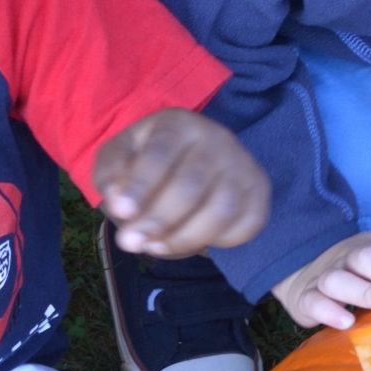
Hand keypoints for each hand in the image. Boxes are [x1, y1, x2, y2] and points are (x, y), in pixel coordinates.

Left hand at [94, 109, 269, 257]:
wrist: (193, 162)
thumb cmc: (147, 161)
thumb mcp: (120, 158)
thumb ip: (111, 173)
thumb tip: (116, 198)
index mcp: (178, 123)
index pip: (160, 154)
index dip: (140, 185)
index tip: (121, 212)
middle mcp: (216, 138)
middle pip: (190, 185)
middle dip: (157, 220)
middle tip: (130, 243)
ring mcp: (242, 164)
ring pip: (220, 210)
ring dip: (183, 238)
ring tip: (155, 247)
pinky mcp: (258, 191)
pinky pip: (244, 226)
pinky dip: (217, 242)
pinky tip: (190, 241)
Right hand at [272, 232, 370, 330]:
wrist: (303, 275)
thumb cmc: (360, 277)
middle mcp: (350, 257)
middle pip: (370, 257)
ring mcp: (326, 275)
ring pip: (340, 278)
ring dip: (366, 291)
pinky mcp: (305, 297)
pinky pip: (313, 300)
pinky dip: (328, 310)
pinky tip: (347, 323)